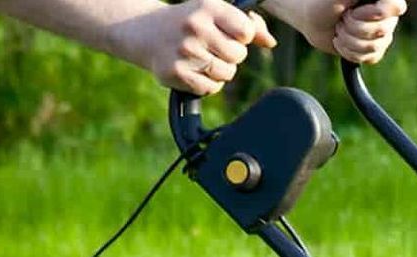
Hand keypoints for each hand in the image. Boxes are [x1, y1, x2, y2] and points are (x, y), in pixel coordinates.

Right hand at [114, 0, 276, 94]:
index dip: (243, 38)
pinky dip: (207, 84)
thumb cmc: (190, 22)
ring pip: (226, 74)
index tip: (231, 36)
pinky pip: (210, 88)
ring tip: (203, 59)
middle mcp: (196, 27)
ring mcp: (185, 51)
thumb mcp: (215, 13)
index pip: (246, 32)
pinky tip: (194, 70)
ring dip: (220, 71)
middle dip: (231, 56)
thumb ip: (247, 24)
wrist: (146, 31)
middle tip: (213, 48)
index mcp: (209, 7)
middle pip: (238, 56)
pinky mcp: (176, 72)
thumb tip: (270, 42)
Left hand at [265, 0, 405, 63]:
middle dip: (353, 27)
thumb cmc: (322, 3)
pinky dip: (350, 52)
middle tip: (342, 18)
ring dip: (349, 40)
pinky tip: (342, 42)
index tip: (350, 11)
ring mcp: (383, 33)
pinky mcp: (374, 50)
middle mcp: (387, 14)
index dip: (373, 14)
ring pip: (374, 47)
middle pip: (382, 30)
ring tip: (339, 29)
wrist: (312, 21)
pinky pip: (370, 58)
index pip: (395, 7)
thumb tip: (378, 5)